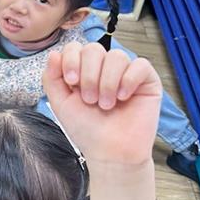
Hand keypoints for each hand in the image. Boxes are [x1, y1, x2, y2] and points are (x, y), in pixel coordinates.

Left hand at [44, 42, 161, 166]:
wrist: (110, 152)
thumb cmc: (87, 130)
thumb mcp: (60, 103)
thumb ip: (52, 78)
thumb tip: (54, 53)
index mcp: (82, 71)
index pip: (75, 48)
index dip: (72, 60)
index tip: (71, 81)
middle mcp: (104, 69)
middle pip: (94, 49)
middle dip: (89, 75)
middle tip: (90, 100)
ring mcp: (126, 73)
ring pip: (117, 56)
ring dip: (107, 82)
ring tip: (106, 104)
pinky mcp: (147, 81)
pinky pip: (140, 64)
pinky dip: (129, 80)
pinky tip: (124, 98)